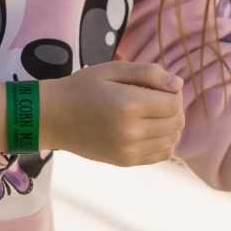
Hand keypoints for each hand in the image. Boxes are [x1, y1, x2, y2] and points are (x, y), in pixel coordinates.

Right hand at [36, 61, 184, 166]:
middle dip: (173, 107)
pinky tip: (148, 129)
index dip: (173, 91)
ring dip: (170, 124)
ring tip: (150, 113)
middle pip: (176, 122)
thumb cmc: (83, 88)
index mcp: (129, 105)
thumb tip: (177, 84)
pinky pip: (161, 154)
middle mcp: (131, 132)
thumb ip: (148, 72)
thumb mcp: (113, 69)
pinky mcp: (125, 161)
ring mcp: (128, 150)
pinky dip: (163, 141)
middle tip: (155, 97)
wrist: (53, 117)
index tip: (158, 85)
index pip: (174, 103)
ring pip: (172, 139)